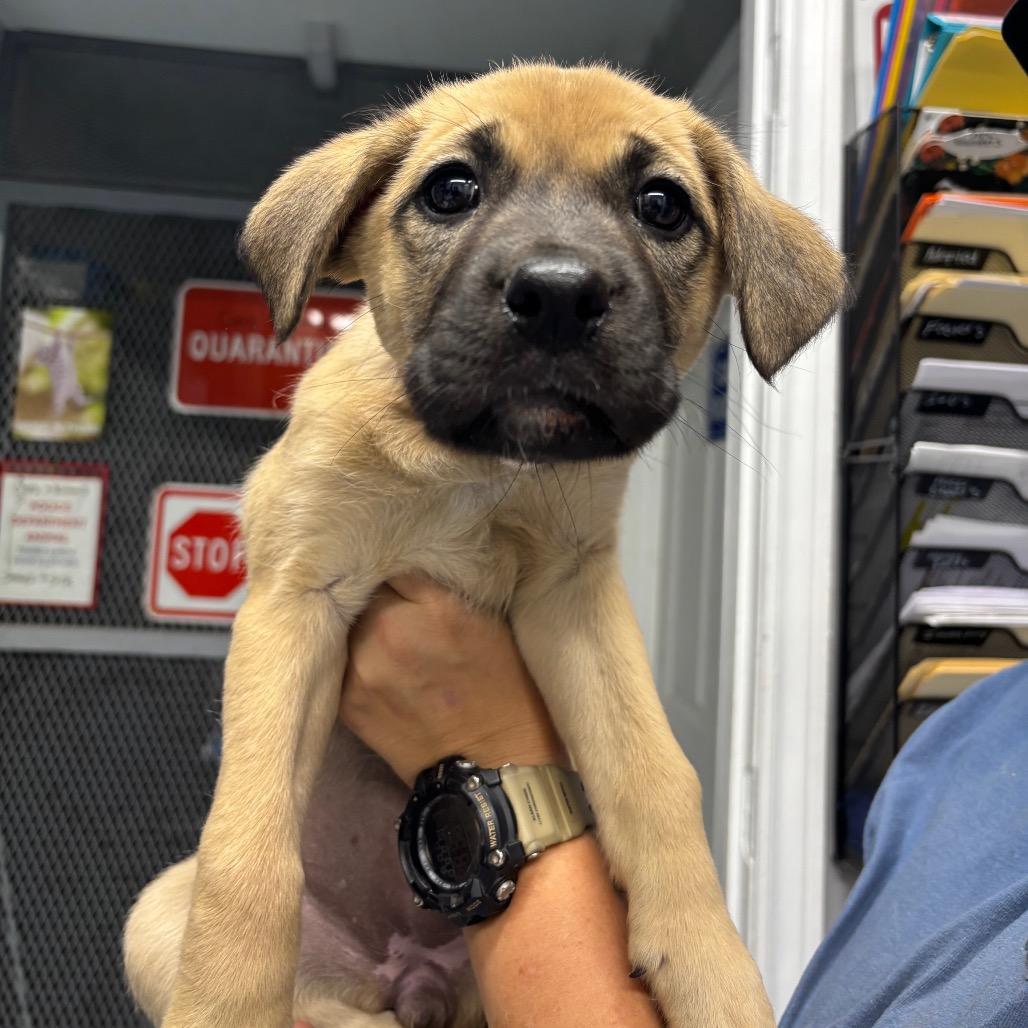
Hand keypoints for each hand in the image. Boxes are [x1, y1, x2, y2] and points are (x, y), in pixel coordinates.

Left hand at [340, 575, 566, 785]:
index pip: (399, 561)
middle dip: (381, 597)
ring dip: (364, 628)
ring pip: (350, 624)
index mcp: (441, 608)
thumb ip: (447, 589)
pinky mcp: (347, 701)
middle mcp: (394, 633)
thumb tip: (412, 564)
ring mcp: (365, 669)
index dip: (405, 570)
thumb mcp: (492, 622)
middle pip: (368, 590)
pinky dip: (357, 660)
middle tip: (401, 611)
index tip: (410, 579)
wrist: (493, 767)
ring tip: (391, 643)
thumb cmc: (507, 690)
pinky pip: (343, 661)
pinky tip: (381, 670)